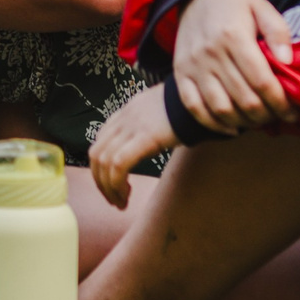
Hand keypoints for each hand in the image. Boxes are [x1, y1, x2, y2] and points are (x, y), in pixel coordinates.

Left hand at [89, 83, 177, 207]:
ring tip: (121, 203)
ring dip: (108, 187)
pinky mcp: (145, 136)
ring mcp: (132, 126)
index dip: (100, 167)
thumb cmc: (187, 109)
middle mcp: (124, 118)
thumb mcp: (160, 116)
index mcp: (126, 112)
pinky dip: (117, 183)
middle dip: (100, 181)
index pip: (100, 141)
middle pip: (96, 153)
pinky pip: (119, 163)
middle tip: (113, 199)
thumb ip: (148, 127)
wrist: (203, 97)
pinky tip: (127, 195)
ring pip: (104, 161)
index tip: (111, 184)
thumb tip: (149, 145)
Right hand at [172, 0, 294, 134]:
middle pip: (243, 99)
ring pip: (220, 108)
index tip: (292, 112)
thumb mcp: (261, 7)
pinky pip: (194, 107)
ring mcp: (192, 66)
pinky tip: (232, 127)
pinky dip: (213, 123)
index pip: (261, 81)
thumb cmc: (235, 4)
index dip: (280, 103)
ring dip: (244, 122)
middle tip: (278, 117)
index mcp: (233, 36)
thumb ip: (278, 32)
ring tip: (259, 121)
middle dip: (266, 115)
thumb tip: (287, 61)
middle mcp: (210, 53)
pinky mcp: (180, 74)